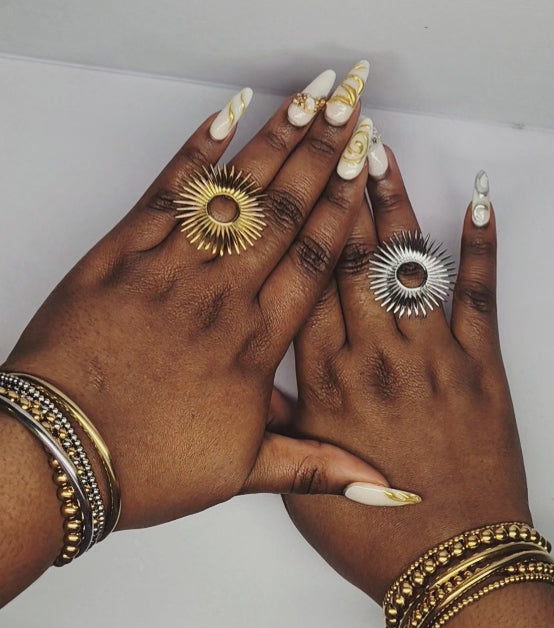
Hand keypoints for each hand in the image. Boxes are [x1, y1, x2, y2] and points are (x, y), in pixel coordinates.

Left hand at [2, 64, 385, 531]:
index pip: (314, 262)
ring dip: (275, 141)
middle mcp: (221, 297)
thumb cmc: (148, 464)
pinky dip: (198, 152)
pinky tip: (226, 116)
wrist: (57, 457)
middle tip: (354, 109)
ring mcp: (170, 270)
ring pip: (235, 196)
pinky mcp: (120, 255)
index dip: (344, 208)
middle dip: (323, 156)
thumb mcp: (242, 473)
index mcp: (255, 344)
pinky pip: (168, 193)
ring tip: (310, 99)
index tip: (366, 168)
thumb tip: (381, 486)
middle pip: (283, 214)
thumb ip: (315, 466)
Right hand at [284, 152, 529, 601]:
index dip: (300, 228)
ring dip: (395, 203)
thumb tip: (267, 376)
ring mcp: (433, 354)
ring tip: (382, 153)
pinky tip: (479, 202)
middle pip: (350, 258)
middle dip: (341, 193)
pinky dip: (481, 245)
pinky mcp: (482, 364)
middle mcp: (374, 355)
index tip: (296, 183)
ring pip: (406, 262)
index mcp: (326, 381)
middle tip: (335, 138)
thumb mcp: (304, 483)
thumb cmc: (373, 532)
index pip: (305, 285)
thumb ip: (286, 421)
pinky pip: (479, 292)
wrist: (452, 562)